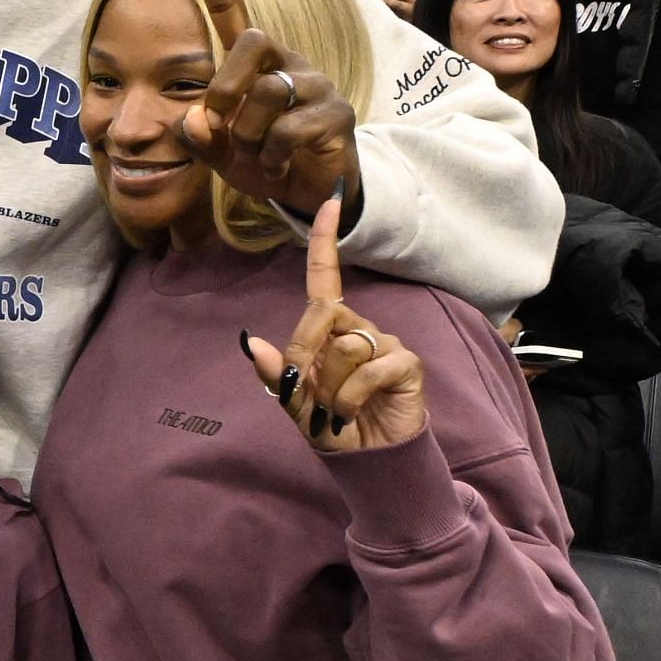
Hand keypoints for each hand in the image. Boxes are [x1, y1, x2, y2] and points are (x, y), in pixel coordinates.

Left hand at [175, 0, 363, 222]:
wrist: (309, 195)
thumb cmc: (263, 161)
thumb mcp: (221, 153)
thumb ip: (201, 137)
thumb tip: (194, 119)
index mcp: (256, 64)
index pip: (234, 13)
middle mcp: (288, 63)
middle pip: (253, 41)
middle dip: (225, 86)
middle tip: (221, 124)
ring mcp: (316, 85)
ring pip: (268, 91)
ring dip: (247, 134)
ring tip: (256, 156)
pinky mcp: (336, 114)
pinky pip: (288, 129)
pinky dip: (270, 156)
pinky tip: (276, 167)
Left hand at [243, 195, 427, 449]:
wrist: (369, 460)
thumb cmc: (332, 425)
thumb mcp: (295, 403)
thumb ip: (277, 375)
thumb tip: (254, 343)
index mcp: (329, 329)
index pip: (325, 277)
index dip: (325, 239)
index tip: (330, 200)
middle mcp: (357, 327)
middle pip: (321, 315)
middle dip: (305, 355)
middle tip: (310, 392)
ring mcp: (384, 343)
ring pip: (345, 346)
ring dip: (331, 387)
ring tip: (339, 408)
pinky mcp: (406, 363)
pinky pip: (369, 368)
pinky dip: (352, 396)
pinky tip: (354, 412)